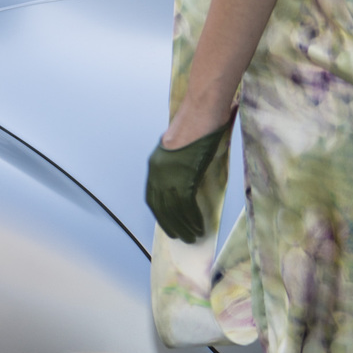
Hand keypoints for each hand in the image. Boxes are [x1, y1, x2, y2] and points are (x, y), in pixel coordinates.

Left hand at [146, 123, 230, 242]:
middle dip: (171, 225)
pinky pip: (187, 206)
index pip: (153, 198)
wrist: (199, 115)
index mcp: (155, 166)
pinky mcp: (184, 178)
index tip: (168, 225)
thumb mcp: (178, 148)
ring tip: (193, 236)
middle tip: (181, 237)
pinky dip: (193, 218)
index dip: (160, 214)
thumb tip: (184, 179)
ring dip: (184, 226)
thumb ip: (177, 164)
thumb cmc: (193, 126)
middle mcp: (158, 174)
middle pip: (162, 208)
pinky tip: (199, 226)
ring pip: (175, 210)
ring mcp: (170, 177)